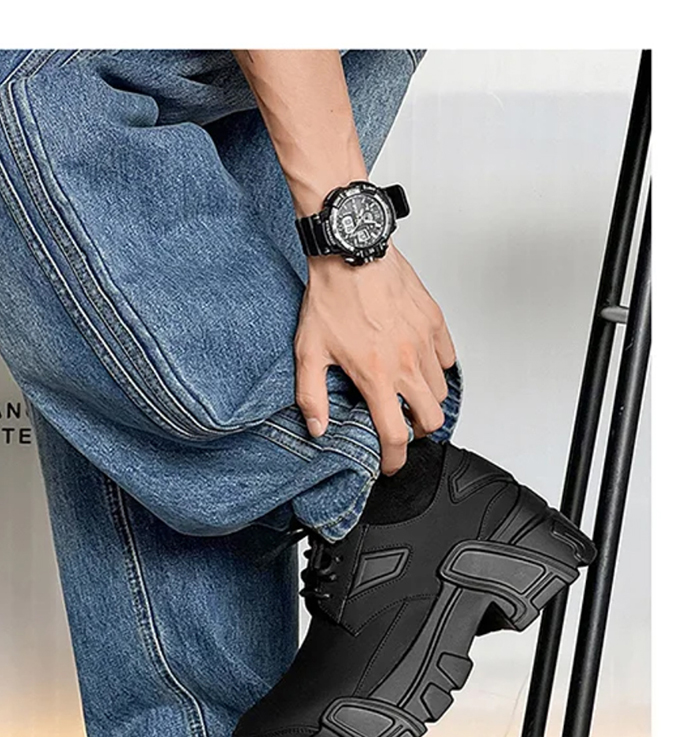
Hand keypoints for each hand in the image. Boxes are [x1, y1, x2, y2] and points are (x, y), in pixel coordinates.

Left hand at [294, 245, 456, 472]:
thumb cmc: (331, 297)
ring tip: (408, 395)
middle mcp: (406, 363)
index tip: (391, 464)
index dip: (395, 459)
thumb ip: (311, 396)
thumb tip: (318, 428)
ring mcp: (425, 341)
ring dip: (427, 400)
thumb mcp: (308, 351)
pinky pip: (448, 358)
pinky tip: (420, 365)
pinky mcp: (434, 321)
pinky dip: (438, 369)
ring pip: (442, 390)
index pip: (395, 434)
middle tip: (402, 426)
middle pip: (431, 418)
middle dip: (418, 431)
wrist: (351, 251)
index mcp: (376, 376)